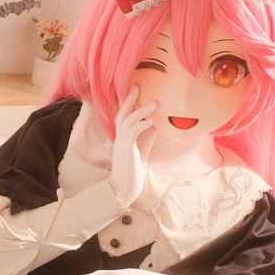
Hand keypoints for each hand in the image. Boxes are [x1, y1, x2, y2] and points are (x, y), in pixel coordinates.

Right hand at [109, 86, 155, 206]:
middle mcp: (119, 137)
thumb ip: (147, 137)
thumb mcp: (143, 150)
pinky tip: (151, 121)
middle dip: (129, 99)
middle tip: (137, 86)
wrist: (125, 188)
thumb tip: (155, 123)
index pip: (123, 115)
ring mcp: (122, 143)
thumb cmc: (133, 170)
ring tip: (154, 103)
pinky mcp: (127, 150)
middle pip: (121, 113)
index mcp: (122, 136)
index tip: (136, 90)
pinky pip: (132, 133)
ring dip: (141, 111)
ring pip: (127, 121)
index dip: (128, 102)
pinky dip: (142, 125)